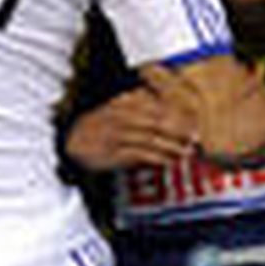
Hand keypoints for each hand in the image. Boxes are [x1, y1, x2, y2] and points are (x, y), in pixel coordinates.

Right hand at [66, 84, 198, 170]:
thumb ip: (136, 105)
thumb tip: (163, 105)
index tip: (193, 121)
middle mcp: (118, 117)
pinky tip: (167, 162)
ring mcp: (113, 135)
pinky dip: (155, 158)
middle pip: (155, 121)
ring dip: (170, 146)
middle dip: (177, 130)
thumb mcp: (115, 110)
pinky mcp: (110, 154)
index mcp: (121, 103)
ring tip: (186, 152)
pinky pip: (138, 155)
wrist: (70, 143)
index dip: (175, 114)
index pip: (154, 106)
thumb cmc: (98, 127)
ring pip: (149, 139)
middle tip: (195, 137)